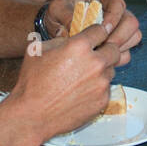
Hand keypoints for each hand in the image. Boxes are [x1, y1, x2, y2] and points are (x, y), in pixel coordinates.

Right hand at [12, 23, 124, 138]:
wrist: (33, 115)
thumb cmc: (32, 82)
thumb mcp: (38, 50)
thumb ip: (61, 39)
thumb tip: (72, 38)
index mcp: (79, 47)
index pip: (101, 30)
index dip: (97, 32)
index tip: (94, 36)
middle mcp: (95, 63)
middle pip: (114, 49)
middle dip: (105, 50)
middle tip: (92, 57)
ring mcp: (101, 83)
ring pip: (111, 69)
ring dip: (101, 70)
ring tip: (81, 78)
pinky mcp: (103, 100)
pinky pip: (106, 88)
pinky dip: (97, 88)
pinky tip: (81, 92)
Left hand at [46, 0, 140, 59]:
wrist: (57, 30)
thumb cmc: (59, 16)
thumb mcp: (56, 10)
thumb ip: (64, 14)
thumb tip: (74, 25)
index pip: (118, 4)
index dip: (113, 17)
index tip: (103, 29)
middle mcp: (114, 13)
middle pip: (131, 22)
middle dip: (120, 36)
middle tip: (104, 46)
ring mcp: (118, 30)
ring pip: (133, 37)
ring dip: (121, 47)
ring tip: (102, 54)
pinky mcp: (117, 46)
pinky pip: (126, 52)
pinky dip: (118, 58)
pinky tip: (102, 60)